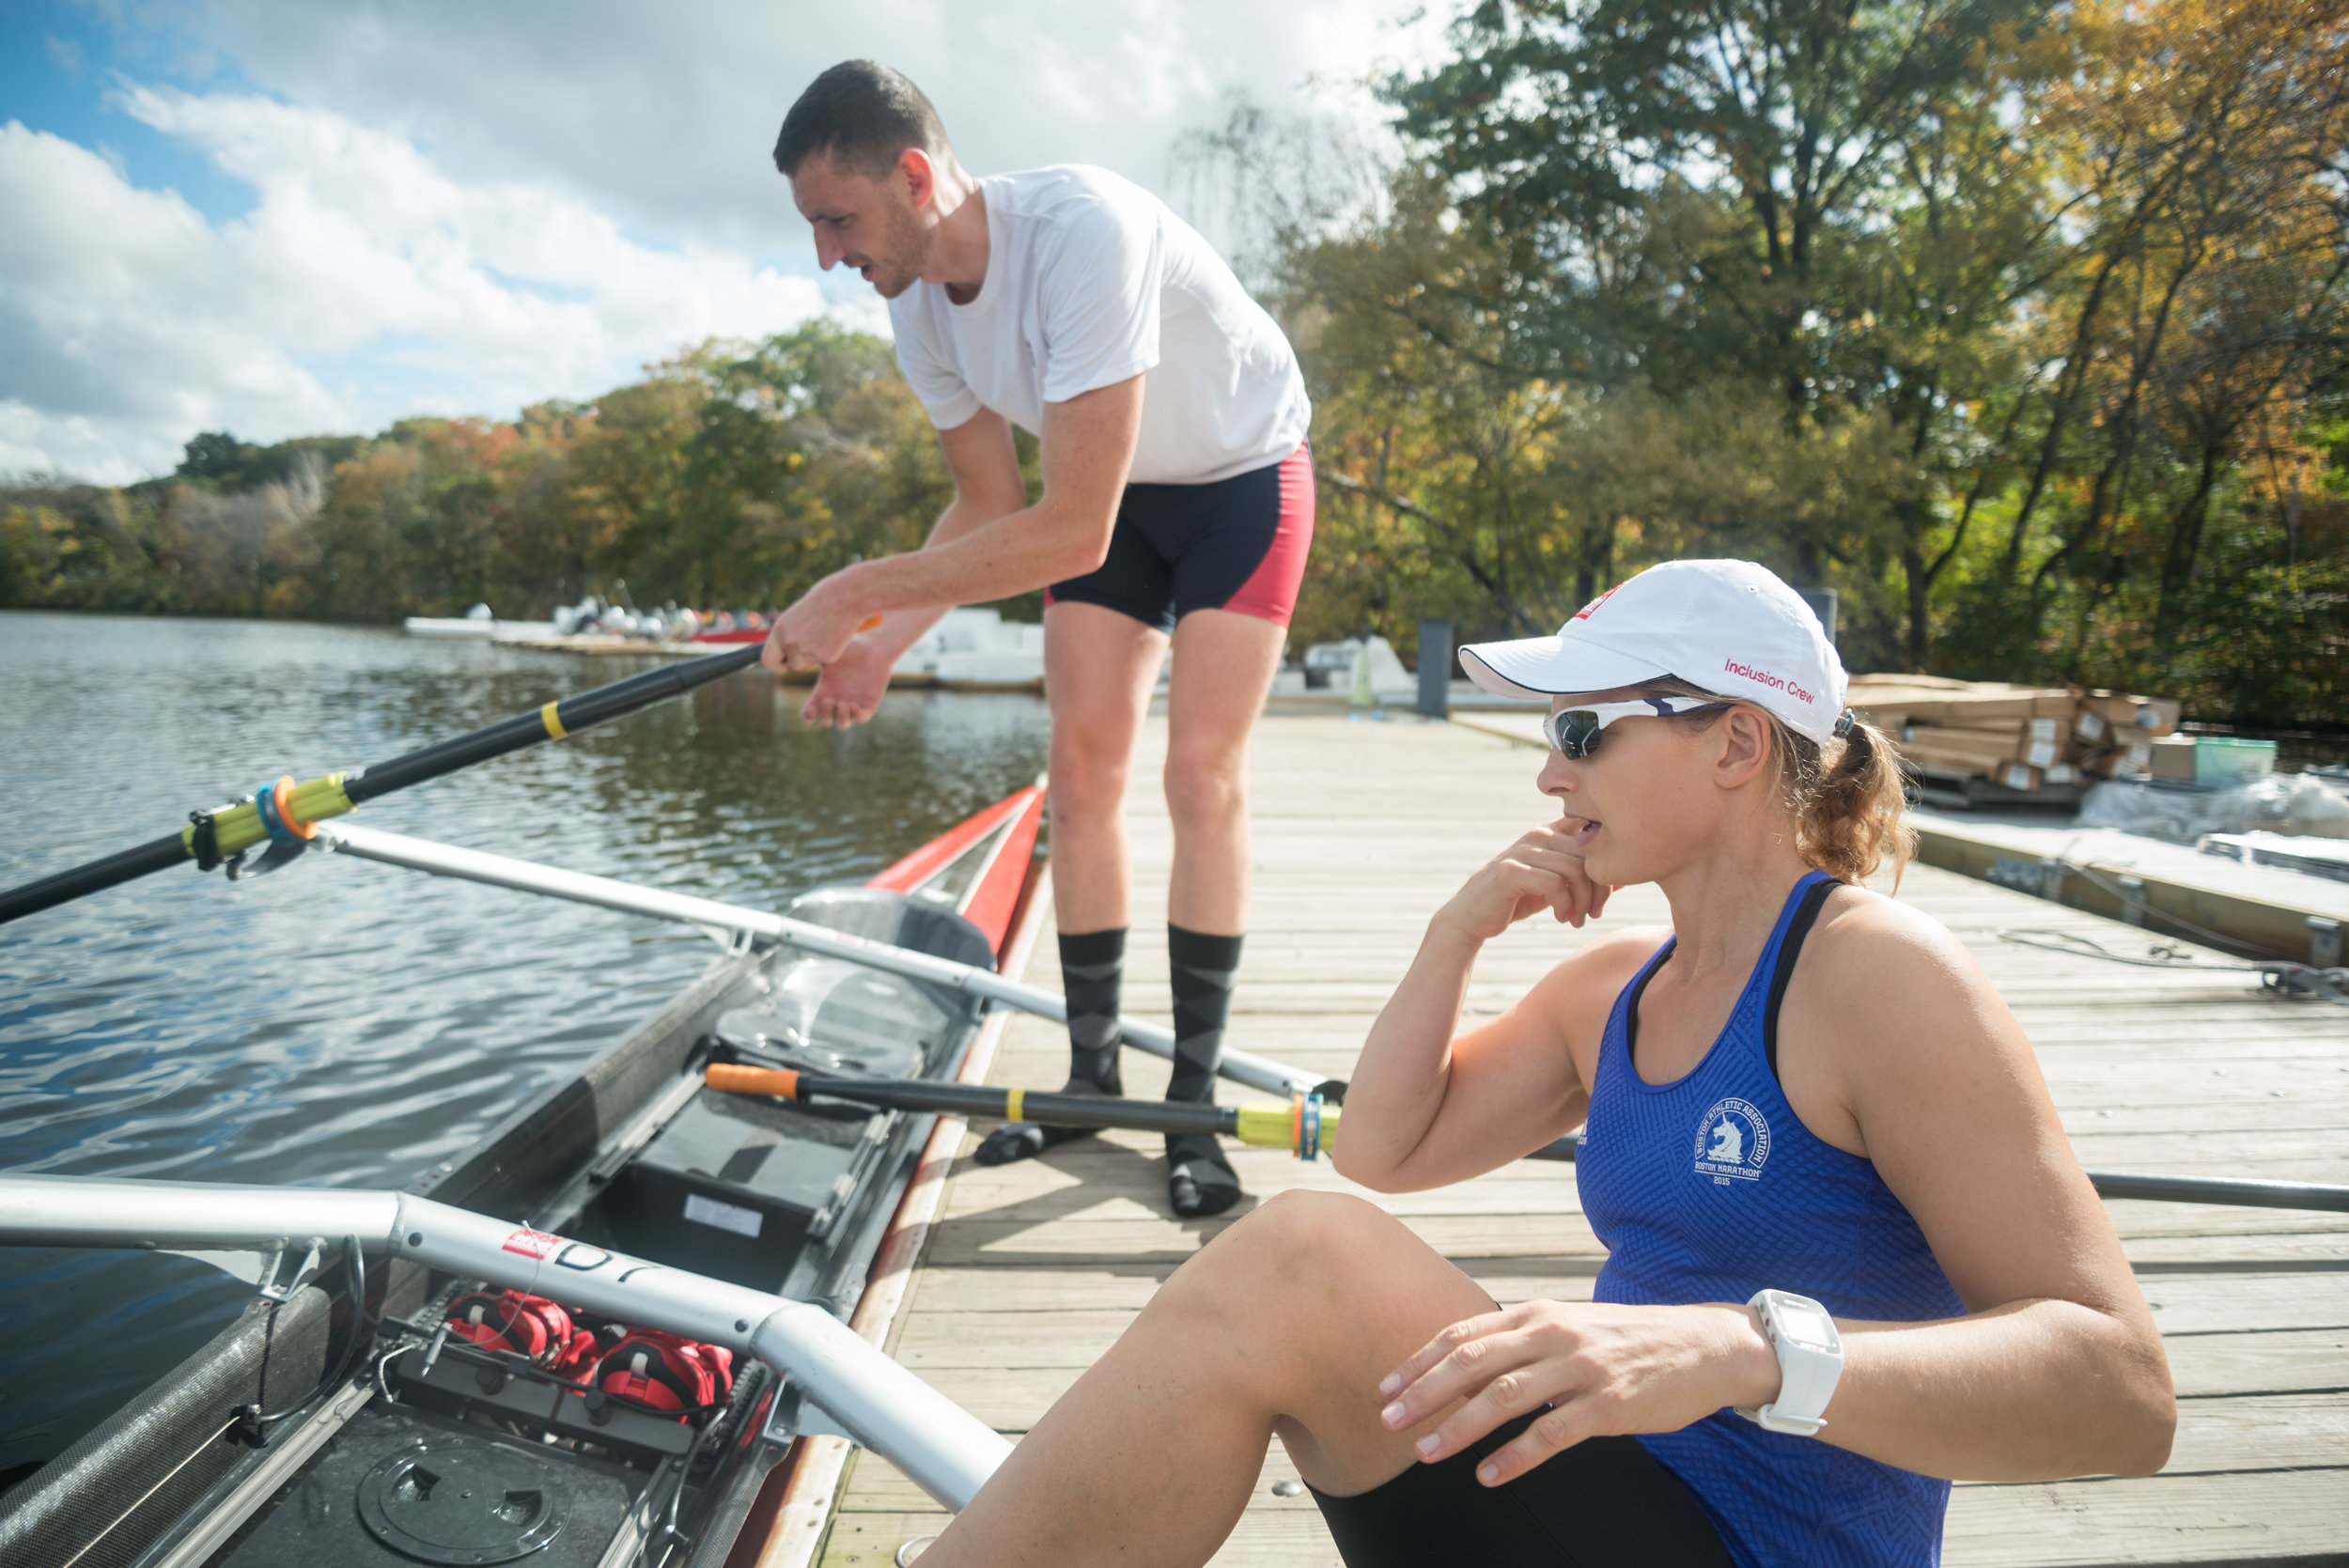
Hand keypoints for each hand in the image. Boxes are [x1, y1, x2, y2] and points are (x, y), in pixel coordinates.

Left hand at [762, 567, 872, 673]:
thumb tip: (783, 654)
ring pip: (808, 664)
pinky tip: (833, 635)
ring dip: (813, 656)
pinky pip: (824, 661)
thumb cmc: (820, 603)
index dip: (777, 663)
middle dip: (798, 661)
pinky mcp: (825, 657)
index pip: (768, 660)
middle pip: (791, 666)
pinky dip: (829, 651)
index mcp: (779, 631)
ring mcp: (807, 651)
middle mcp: (790, 643)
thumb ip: (787, 635)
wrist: (845, 597)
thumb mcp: (795, 617)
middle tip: (810, 646)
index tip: (784, 662)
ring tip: (823, 634)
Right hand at [801, 636, 893, 728]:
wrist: (872, 647)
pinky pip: (862, 719)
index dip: (809, 716)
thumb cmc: (849, 649)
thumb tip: (790, 661)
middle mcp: (837, 701)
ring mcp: (852, 703)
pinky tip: (854, 705)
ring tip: (843, 704)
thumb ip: (810, 659)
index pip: (811, 714)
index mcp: (823, 692)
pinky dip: (857, 716)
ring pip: (843, 725)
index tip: (812, 708)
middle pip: (826, 721)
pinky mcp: (869, 703)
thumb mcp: (827, 655)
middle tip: (830, 700)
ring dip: (841, 718)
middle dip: (826, 715)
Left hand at [1378, 1299, 1779, 1485]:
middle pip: (1473, 1361)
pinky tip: (1489, 1475)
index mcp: (1536, 1313)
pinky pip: (1553, 1433)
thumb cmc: (1624, 1340)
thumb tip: (1460, 1365)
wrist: (1702, 1344)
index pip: (1463, 1334)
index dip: (1420, 1361)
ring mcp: (1582, 1368)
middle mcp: (1552, 1333)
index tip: (1385, 1387)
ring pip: (1506, 1395)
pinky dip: (1516, 1455)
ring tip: (1427, 1452)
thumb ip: (1518, 1340)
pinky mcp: (1609, 1404)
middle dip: (1425, 1391)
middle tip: (1389, 1420)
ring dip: (1460, 1425)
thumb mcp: (1566, 1326)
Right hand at [1433, 819, 1613, 940]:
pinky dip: (1564, 905)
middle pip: (1589, 854)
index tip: (1608, 890)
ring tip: (1576, 920)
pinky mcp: (1510, 872)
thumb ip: (1581, 876)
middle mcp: (1537, 836)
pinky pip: (1554, 884)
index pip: (1591, 833)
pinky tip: (1560, 918)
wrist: (1472, 917)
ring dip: (1582, 901)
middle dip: (1599, 889)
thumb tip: (1621, 877)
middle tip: (1594, 913)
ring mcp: (1522, 852)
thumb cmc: (1517, 900)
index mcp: (1549, 833)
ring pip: (1575, 870)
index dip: (1606, 861)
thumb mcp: (1554, 885)